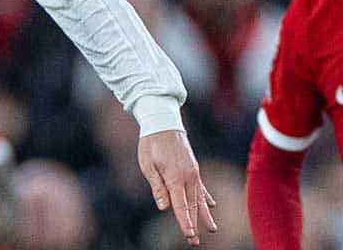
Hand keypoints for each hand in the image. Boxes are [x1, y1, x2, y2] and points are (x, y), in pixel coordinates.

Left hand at [138, 129, 216, 245]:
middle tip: (195, 242)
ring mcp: (193, 173)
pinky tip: (212, 206)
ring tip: (211, 229)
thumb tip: (164, 207)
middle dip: (194, 224)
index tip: (189, 235)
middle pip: (192, 205)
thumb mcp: (147, 165)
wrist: (163, 122)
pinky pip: (202, 186)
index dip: (185, 221)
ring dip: (204, 215)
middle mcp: (188, 177)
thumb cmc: (151, 143)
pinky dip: (206, 197)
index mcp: (175, 177)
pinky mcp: (194, 168)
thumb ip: (157, 187)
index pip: (181, 205)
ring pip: (200, 198)